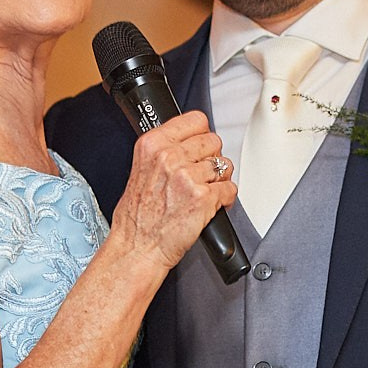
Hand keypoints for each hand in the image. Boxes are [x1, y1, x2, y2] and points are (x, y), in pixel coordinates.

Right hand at [109, 111, 236, 272]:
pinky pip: (229, 189)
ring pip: (224, 164)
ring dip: (219, 179)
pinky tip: (210, 206)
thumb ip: (164, 152)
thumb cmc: (138, 217)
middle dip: (211, 159)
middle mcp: (169, 157)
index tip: (200, 146)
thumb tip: (188, 143)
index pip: (195, 120)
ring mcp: (187, 176)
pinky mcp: (203, 198)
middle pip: (213, 141)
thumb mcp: (140, 170)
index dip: (201, 135)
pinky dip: (225, 199)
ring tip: (204, 192)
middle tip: (201, 175)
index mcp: (152, 145)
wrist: (138, 248)